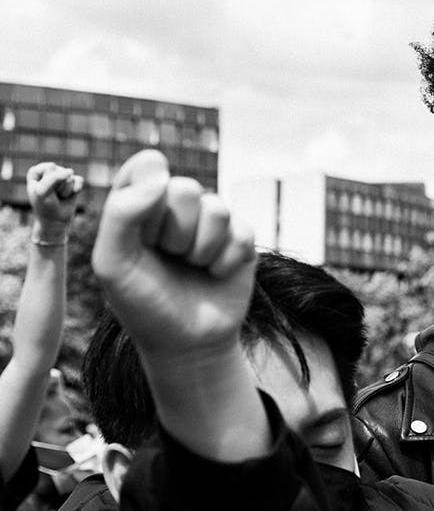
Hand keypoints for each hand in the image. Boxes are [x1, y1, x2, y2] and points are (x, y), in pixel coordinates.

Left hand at [27, 163, 83, 240]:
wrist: (56, 220)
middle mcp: (50, 172)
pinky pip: (79, 180)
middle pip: (59, 171)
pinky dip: (76, 190)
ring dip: (65, 190)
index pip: (48, 167)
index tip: (41, 190)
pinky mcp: (74, 182)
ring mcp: (63, 177)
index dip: (47, 180)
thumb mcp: (42, 192)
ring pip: (69, 177)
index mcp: (37, 172)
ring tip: (59, 197)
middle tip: (52, 195)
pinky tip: (69, 196)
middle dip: (57, 186)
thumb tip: (71, 171)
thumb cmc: (45, 206)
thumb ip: (54, 178)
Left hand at [91, 150, 255, 360]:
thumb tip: (162, 176)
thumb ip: (122, 213)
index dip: (148, 196)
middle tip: (166, 256)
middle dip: (175, 230)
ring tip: (191, 267)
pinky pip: (242, 232)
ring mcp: (210, 223)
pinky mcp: (240, 239)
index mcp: (139, 206)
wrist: (186, 344)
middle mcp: (175, 209)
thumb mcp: (113, 262)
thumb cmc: (142, 303)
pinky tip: (215, 275)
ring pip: (217, 208)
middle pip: (186, 188)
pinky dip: (225, 261)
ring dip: (201, 249)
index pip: (148, 166)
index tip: (143, 232)